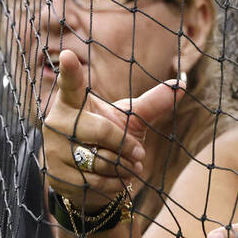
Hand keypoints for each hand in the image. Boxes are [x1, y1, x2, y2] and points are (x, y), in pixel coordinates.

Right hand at [41, 49, 182, 210]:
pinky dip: (115, 183)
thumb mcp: (129, 119)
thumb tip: (183, 84)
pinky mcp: (57, 176)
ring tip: (131, 166)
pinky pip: (95, 181)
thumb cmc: (109, 137)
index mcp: (73, 102)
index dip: (69, 70)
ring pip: (99, 160)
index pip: (71, 84)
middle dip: (126, 145)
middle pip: (102, 131)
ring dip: (124, 166)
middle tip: (140, 153)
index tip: (67, 55)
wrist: (89, 176)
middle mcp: (58, 123)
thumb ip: (152, 103)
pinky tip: (122, 180)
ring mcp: (54, 150)